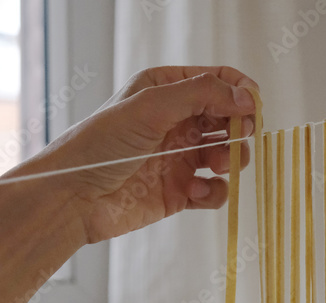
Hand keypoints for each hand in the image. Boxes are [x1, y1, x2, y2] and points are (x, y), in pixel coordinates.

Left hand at [12, 65, 258, 243]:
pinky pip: (217, 189)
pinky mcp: (182, 190)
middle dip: (241, 128)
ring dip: (231, 160)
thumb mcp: (151, 106)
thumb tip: (247, 97)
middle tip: (239, 137)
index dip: (241, 92)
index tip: (252, 108)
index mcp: (167, 90)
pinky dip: (215, 192)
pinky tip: (194, 192)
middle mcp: (178, 121)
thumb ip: (202, 95)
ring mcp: (182, 156)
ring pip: (229, 154)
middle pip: (231, 118)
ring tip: (214, 166)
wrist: (73, 197)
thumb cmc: (100, 144)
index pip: (219, 81)